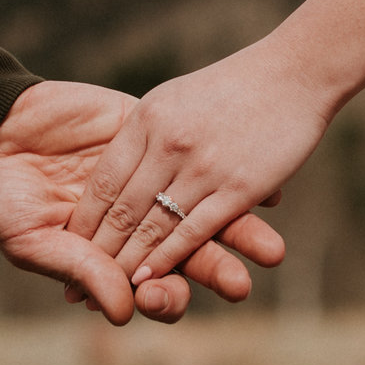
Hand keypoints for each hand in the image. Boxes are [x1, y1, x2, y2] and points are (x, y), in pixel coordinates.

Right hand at [0, 80, 287, 323]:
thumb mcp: (31, 240)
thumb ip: (82, 270)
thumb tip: (125, 311)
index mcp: (109, 256)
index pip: (150, 284)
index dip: (165, 295)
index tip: (168, 298)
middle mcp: (139, 223)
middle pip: (188, 252)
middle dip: (215, 270)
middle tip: (240, 284)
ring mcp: (149, 179)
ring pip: (202, 208)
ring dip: (237, 229)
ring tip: (268, 246)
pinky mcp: (151, 136)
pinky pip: (195, 156)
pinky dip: (229, 172)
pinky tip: (265, 187)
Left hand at [66, 42, 328, 288]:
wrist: (295, 73)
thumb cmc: (235, 86)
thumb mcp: (175, 99)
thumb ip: (146, 134)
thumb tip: (118, 169)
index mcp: (147, 119)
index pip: (103, 181)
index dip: (85, 220)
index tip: (69, 247)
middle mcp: (168, 144)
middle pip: (122, 210)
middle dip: (97, 253)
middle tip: (74, 284)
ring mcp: (203, 167)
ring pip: (153, 227)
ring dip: (127, 265)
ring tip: (107, 291)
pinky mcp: (238, 188)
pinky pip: (192, 231)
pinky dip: (166, 260)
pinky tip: (148, 280)